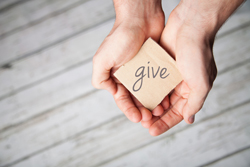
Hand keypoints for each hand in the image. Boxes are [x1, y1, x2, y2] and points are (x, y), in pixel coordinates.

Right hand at [92, 0, 164, 121]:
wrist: (140, 18)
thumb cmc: (120, 37)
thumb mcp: (102, 59)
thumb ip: (100, 78)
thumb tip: (110, 93)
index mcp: (116, 77)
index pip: (122, 99)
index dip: (129, 110)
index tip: (138, 118)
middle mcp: (130, 76)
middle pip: (137, 99)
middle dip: (142, 110)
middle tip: (151, 118)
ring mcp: (144, 72)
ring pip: (149, 93)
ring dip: (153, 104)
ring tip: (160, 111)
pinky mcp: (155, 66)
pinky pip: (159, 83)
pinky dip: (162, 92)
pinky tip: (167, 99)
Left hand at [141, 2, 218, 135]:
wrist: (189, 26)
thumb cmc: (198, 53)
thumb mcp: (201, 83)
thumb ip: (195, 103)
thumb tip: (189, 120)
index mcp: (192, 91)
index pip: (178, 113)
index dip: (165, 123)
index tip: (152, 131)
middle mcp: (181, 85)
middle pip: (166, 107)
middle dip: (155, 116)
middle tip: (143, 123)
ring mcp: (170, 76)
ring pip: (157, 96)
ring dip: (149, 104)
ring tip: (139, 112)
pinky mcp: (160, 66)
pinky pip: (152, 82)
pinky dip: (146, 90)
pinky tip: (138, 96)